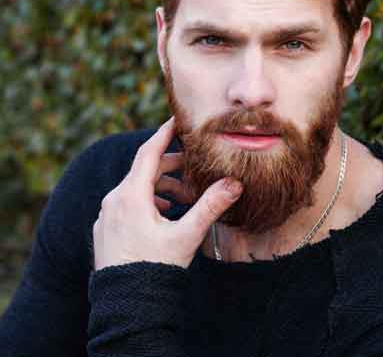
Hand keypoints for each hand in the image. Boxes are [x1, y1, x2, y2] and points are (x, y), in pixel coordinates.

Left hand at [92, 116, 242, 270]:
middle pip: (144, 169)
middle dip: (170, 166)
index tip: (176, 120)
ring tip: (183, 197)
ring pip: (135, 187)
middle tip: (193, 169)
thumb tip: (235, 184)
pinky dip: (146, 199)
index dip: (164, 133)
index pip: (148, 152)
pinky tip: (162, 212)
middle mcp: (114, 199)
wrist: (127, 305)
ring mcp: (106, 214)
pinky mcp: (105, 227)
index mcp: (131, 195)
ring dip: (160, 186)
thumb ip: (210, 206)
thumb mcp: (186, 235)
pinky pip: (126, 202)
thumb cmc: (155, 268)